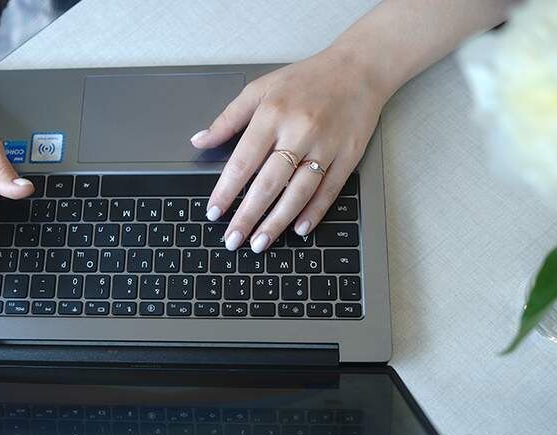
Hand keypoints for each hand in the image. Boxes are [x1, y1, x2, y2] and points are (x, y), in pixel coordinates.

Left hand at [191, 48, 384, 252]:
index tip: (214, 212)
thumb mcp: (260, 88)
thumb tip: (199, 141)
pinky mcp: (348, 155)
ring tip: (260, 243)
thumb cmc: (305, 79)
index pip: (243, 161)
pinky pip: (328, 190)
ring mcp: (326, 145)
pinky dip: (313, 212)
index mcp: (272, 114)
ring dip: (277, 222)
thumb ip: (228, 118)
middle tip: (233, 240)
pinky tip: (298, 229)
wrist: (358, 69)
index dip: (226, 191)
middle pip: (269, 183)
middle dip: (248, 216)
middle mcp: (299, 131)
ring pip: (298, 192)